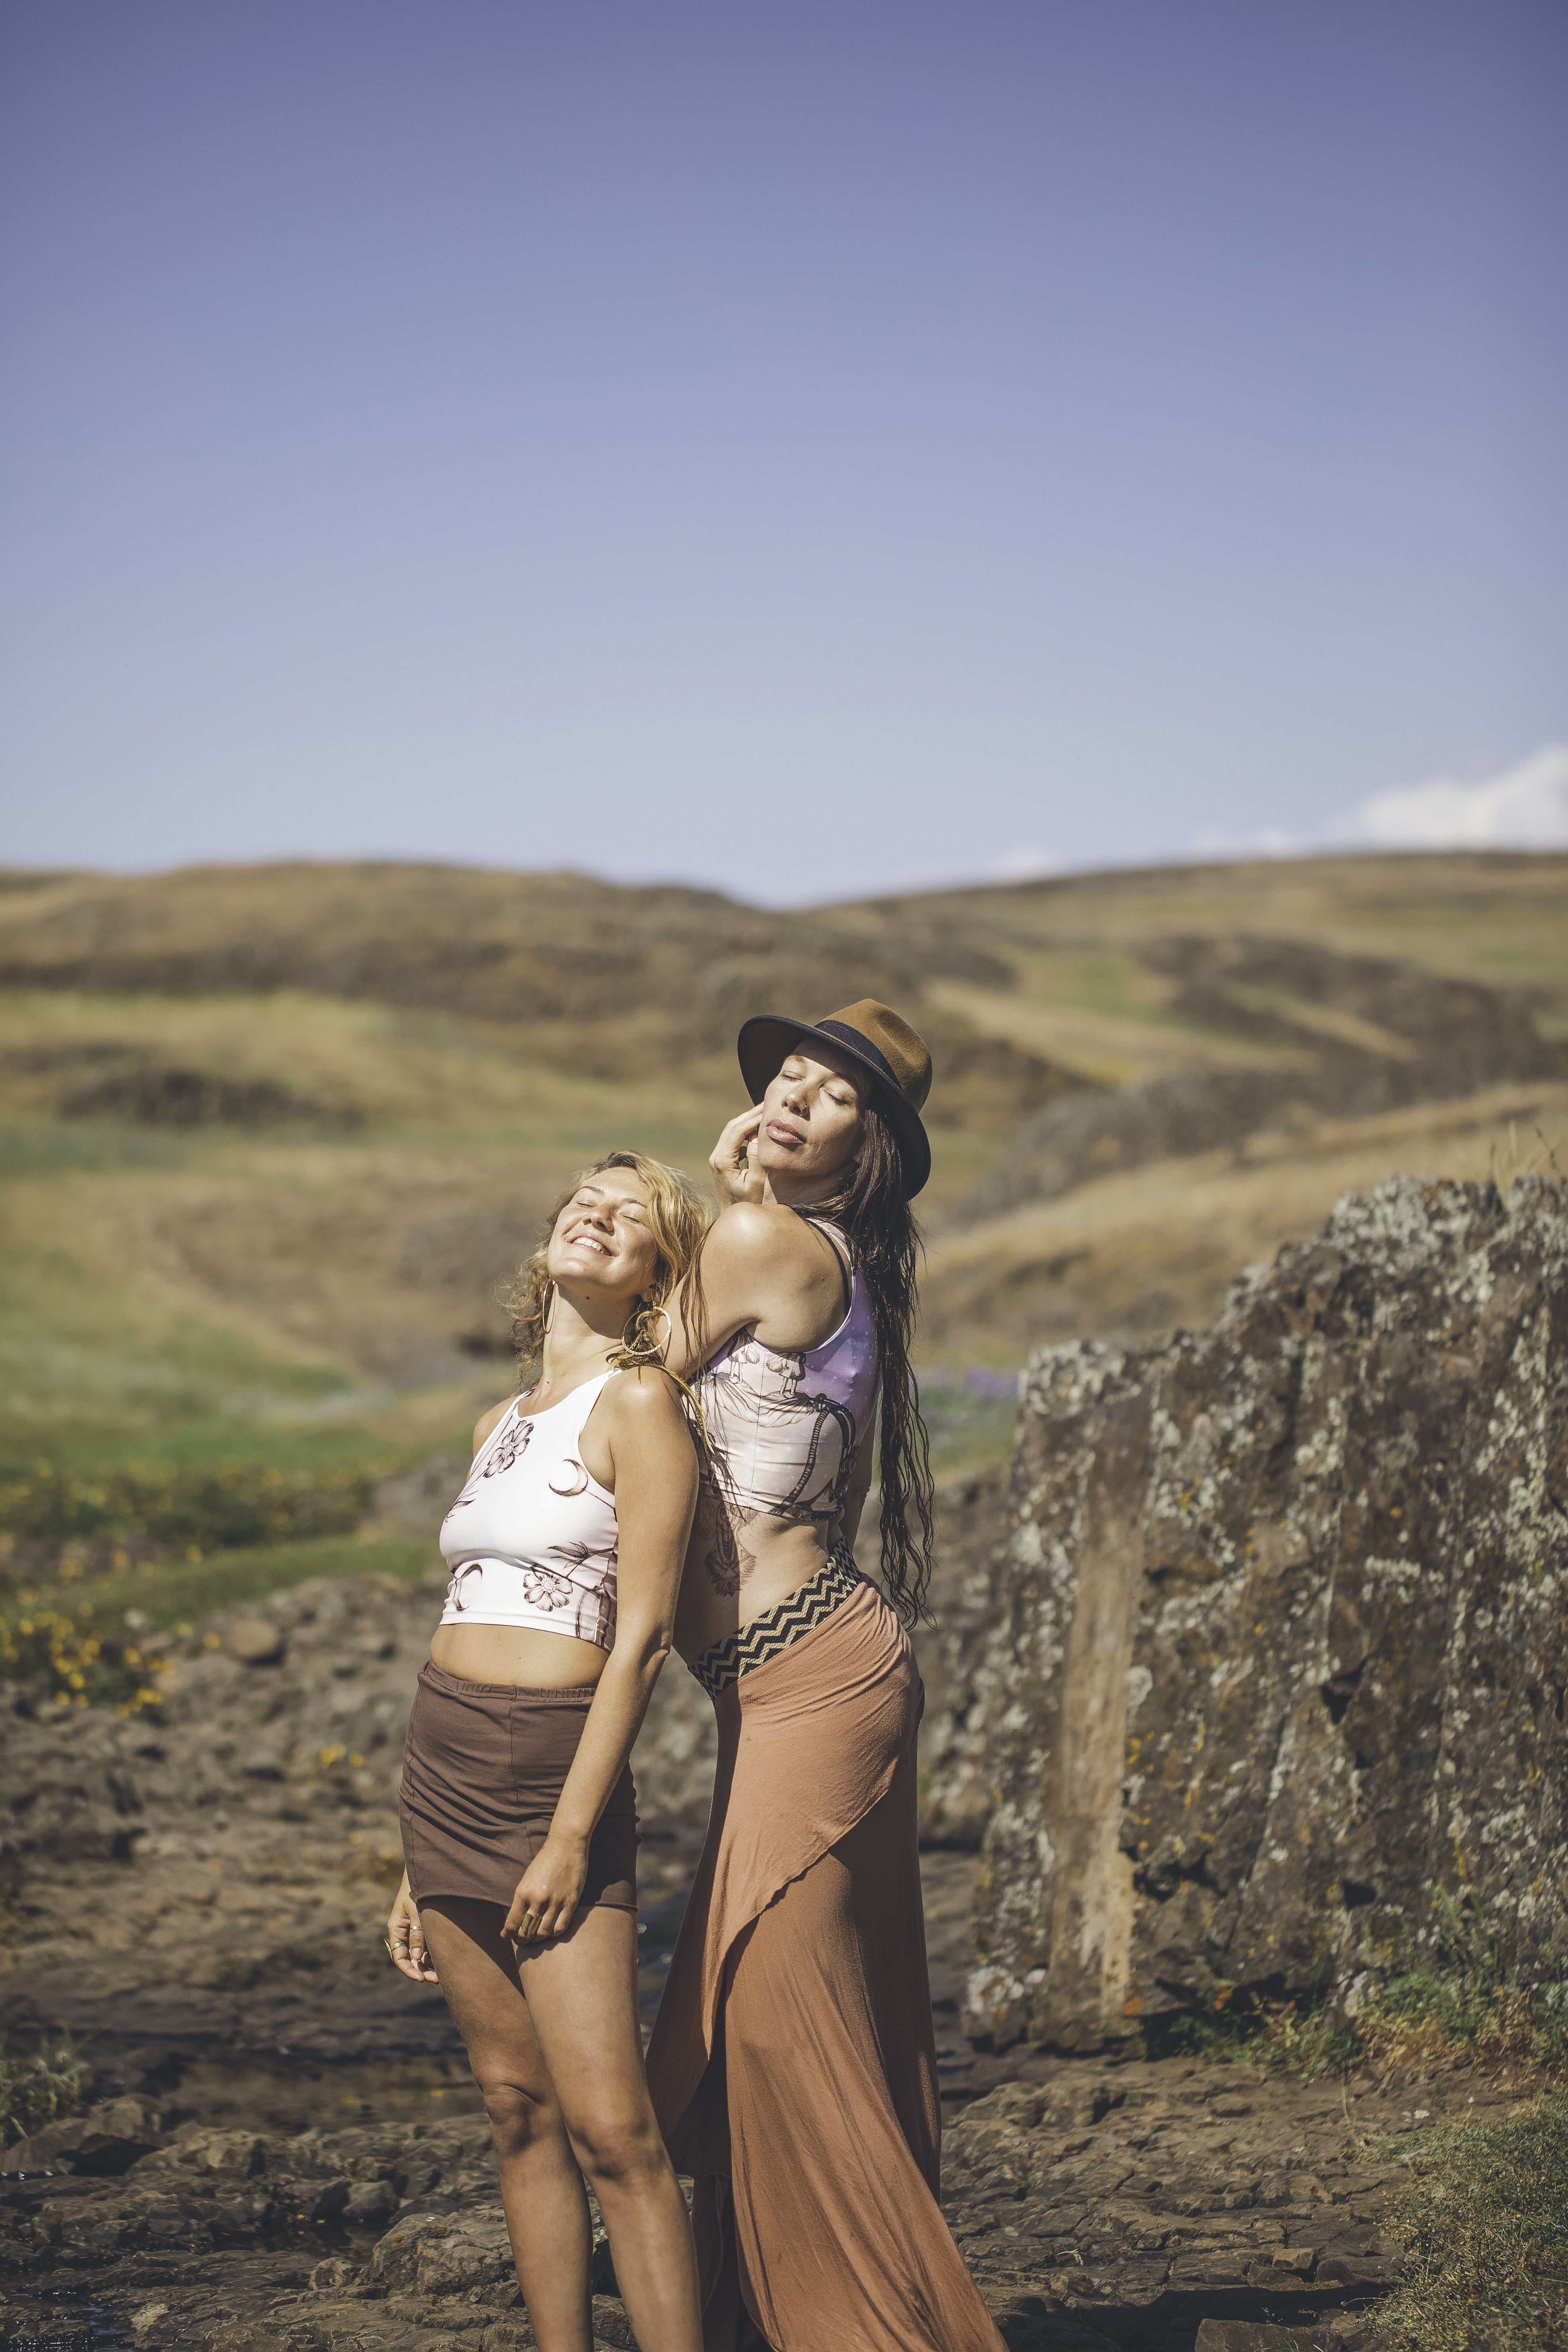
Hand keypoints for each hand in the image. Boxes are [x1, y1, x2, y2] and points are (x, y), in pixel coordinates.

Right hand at [386, 1872, 437, 1982]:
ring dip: (430, 1965)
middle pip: (411, 1959)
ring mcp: (415, 1931)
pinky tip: (446, 1960)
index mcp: (396, 1929)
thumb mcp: (416, 1910)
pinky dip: (435, 1954)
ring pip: (421, 1954)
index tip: (421, 1978)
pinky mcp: (426, 1927)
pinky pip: (429, 1945)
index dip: (409, 1970)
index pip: (399, 1957)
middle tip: (437, 1980)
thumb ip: (417, 1932)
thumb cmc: (417, 1888)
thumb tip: (417, 1957)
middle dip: (422, 1971)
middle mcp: (404, 1933)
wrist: (426, 1870)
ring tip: (444, 1975)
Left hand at [503, 1831, 587, 1946]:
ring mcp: (555, 1902)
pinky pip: (560, 1928)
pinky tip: (550, 1931)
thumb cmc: (545, 1861)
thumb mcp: (527, 1878)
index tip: (506, 1936)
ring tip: (535, 1938)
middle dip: (522, 1940)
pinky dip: (553, 1934)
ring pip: (543, 1933)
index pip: (512, 1924)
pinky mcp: (571, 1902)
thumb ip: (523, 1899)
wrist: (566, 1845)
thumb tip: (518, 1921)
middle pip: (527, 1932)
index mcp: (523, 1892)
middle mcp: (538, 1899)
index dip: (508, 1934)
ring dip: (537, 1940)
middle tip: (521, 1940)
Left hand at [710, 1107, 764, 1205]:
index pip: (738, 1130)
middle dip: (751, 1113)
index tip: (769, 1108)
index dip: (753, 1117)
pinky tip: (760, 1128)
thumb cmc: (748, 1202)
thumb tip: (758, 1135)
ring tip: (766, 1111)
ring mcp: (718, 1157)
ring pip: (732, 1130)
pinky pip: (734, 1139)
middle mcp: (716, 1156)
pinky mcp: (722, 1160)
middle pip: (733, 1126)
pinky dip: (746, 1130)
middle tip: (768, 1103)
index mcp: (722, 1160)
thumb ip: (757, 1157)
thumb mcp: (757, 1182)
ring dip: (748, 1120)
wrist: (734, 1215)